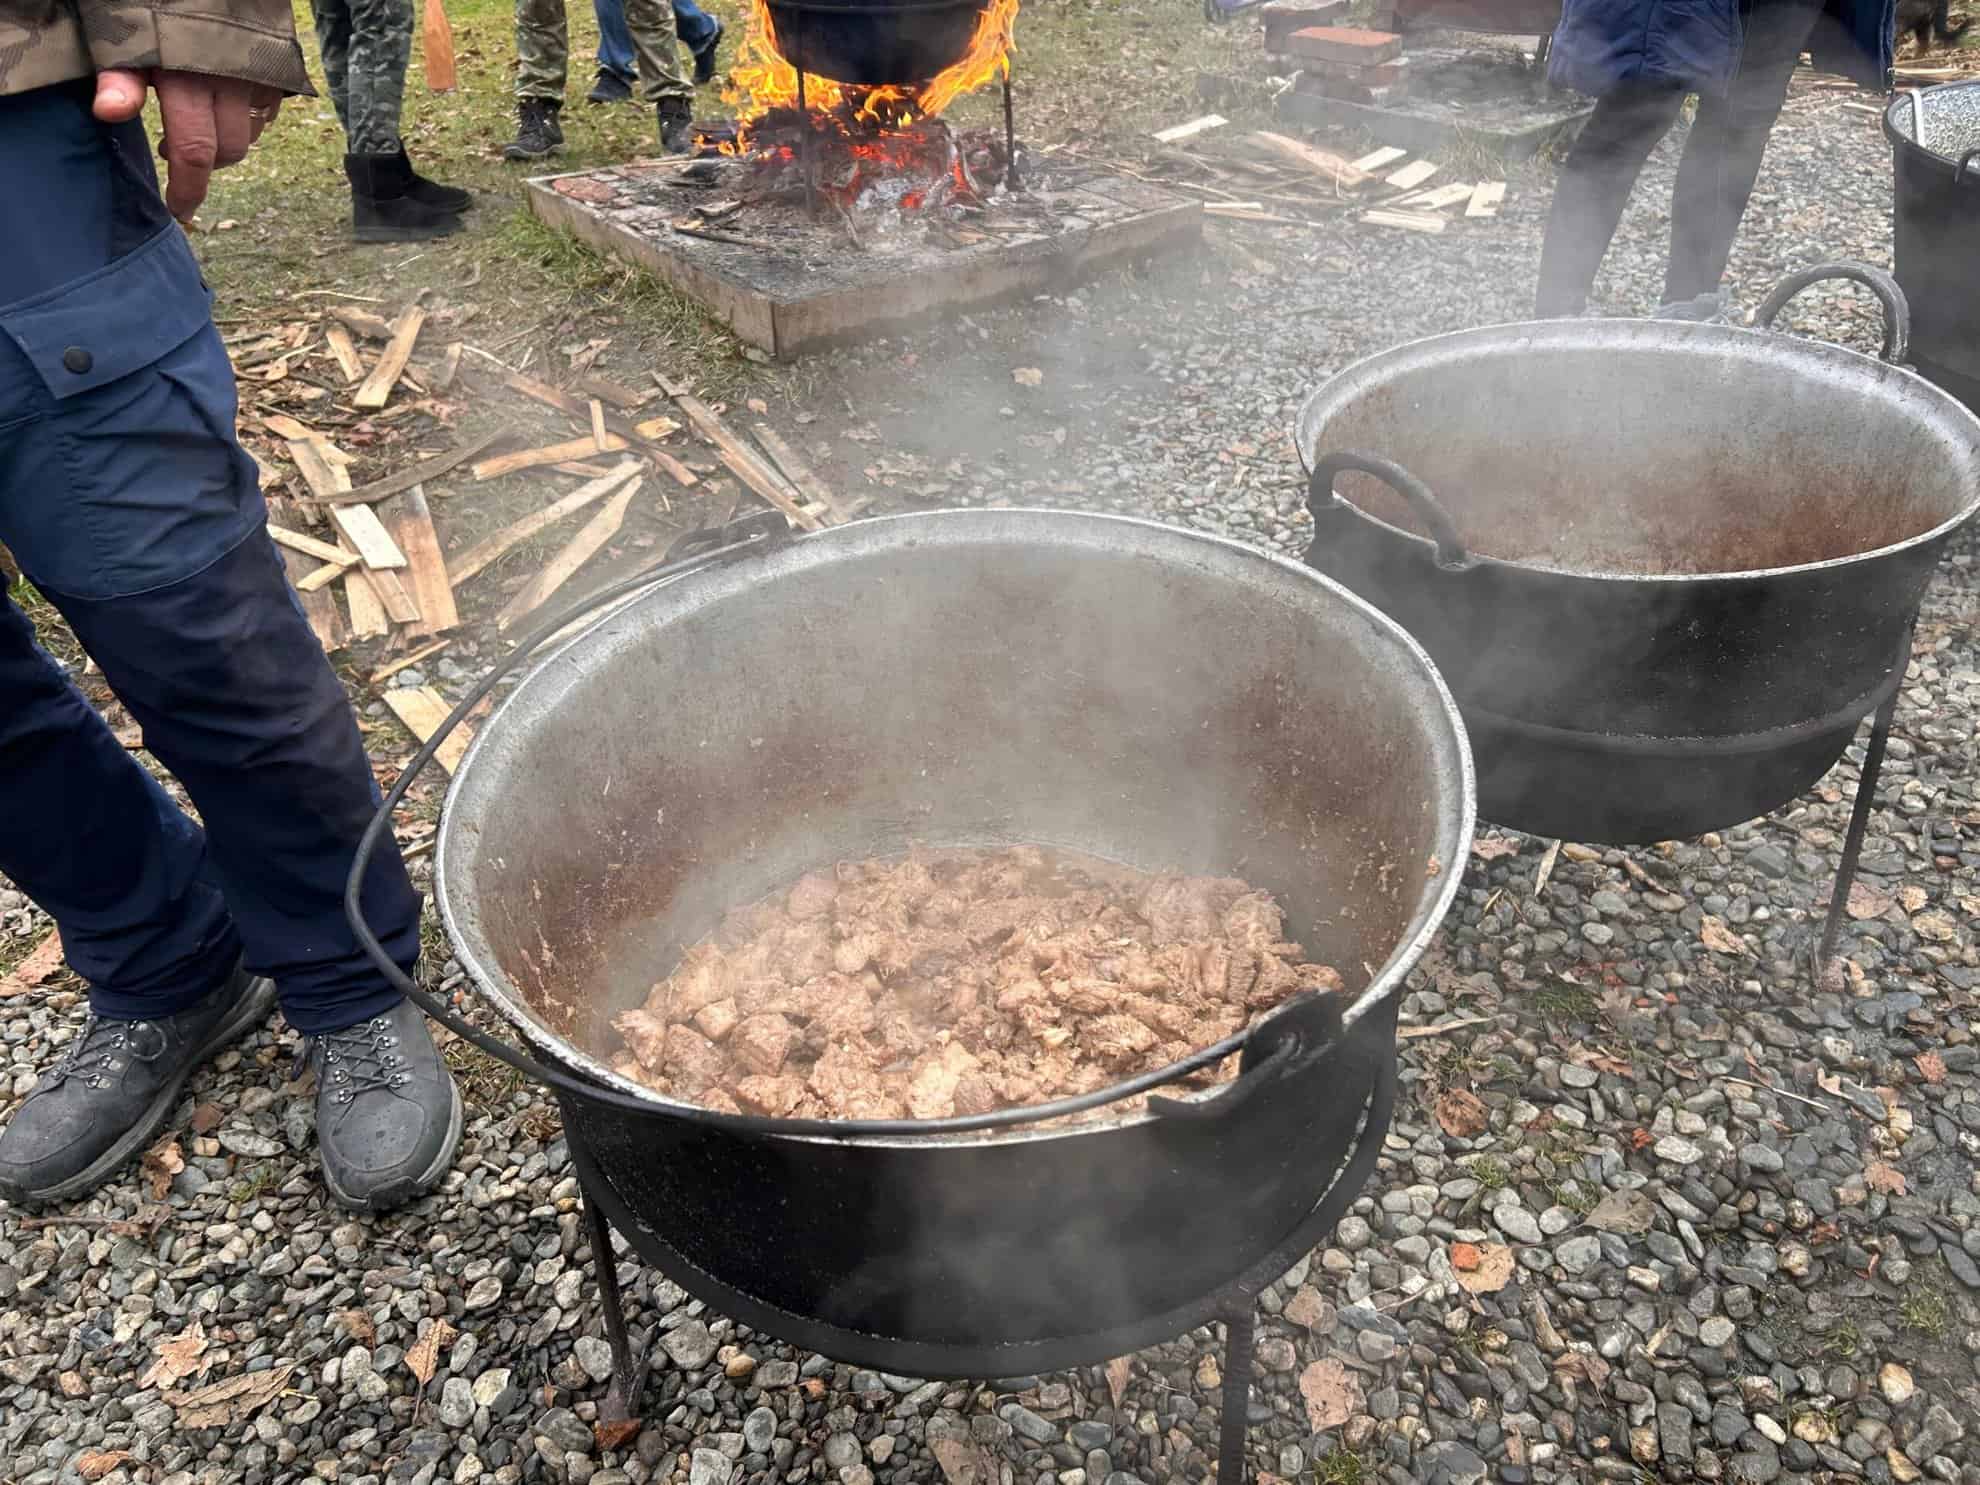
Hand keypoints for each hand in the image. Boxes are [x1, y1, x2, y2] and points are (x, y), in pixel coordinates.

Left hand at [92, 68, 282, 222]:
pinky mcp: (275, 65)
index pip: (195, 153)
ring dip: (226, 141)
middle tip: (176, 160)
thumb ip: (119, 73)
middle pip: (228, 150)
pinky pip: (267, 107)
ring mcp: (258, 75)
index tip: (179, 210)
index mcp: (189, 79)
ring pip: (250, 131)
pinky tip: (226, 104)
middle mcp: (230, 83)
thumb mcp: (122, 28)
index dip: (188, 188)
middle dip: (204, 167)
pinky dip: (249, 117)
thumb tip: (109, 113)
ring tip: (199, 127)